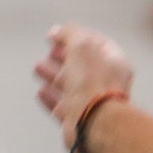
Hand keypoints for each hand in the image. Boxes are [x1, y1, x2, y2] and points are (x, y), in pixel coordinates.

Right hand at [33, 24, 133, 152]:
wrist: (92, 121)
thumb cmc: (92, 82)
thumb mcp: (81, 44)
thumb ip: (69, 33)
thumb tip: (57, 31)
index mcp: (114, 62)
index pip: (95, 43)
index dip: (75, 36)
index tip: (57, 35)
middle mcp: (106, 82)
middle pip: (82, 65)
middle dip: (63, 56)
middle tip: (49, 51)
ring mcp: (92, 102)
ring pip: (70, 86)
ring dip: (53, 75)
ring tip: (37, 67)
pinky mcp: (77, 119)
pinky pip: (62, 106)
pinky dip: (50, 98)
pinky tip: (40, 91)